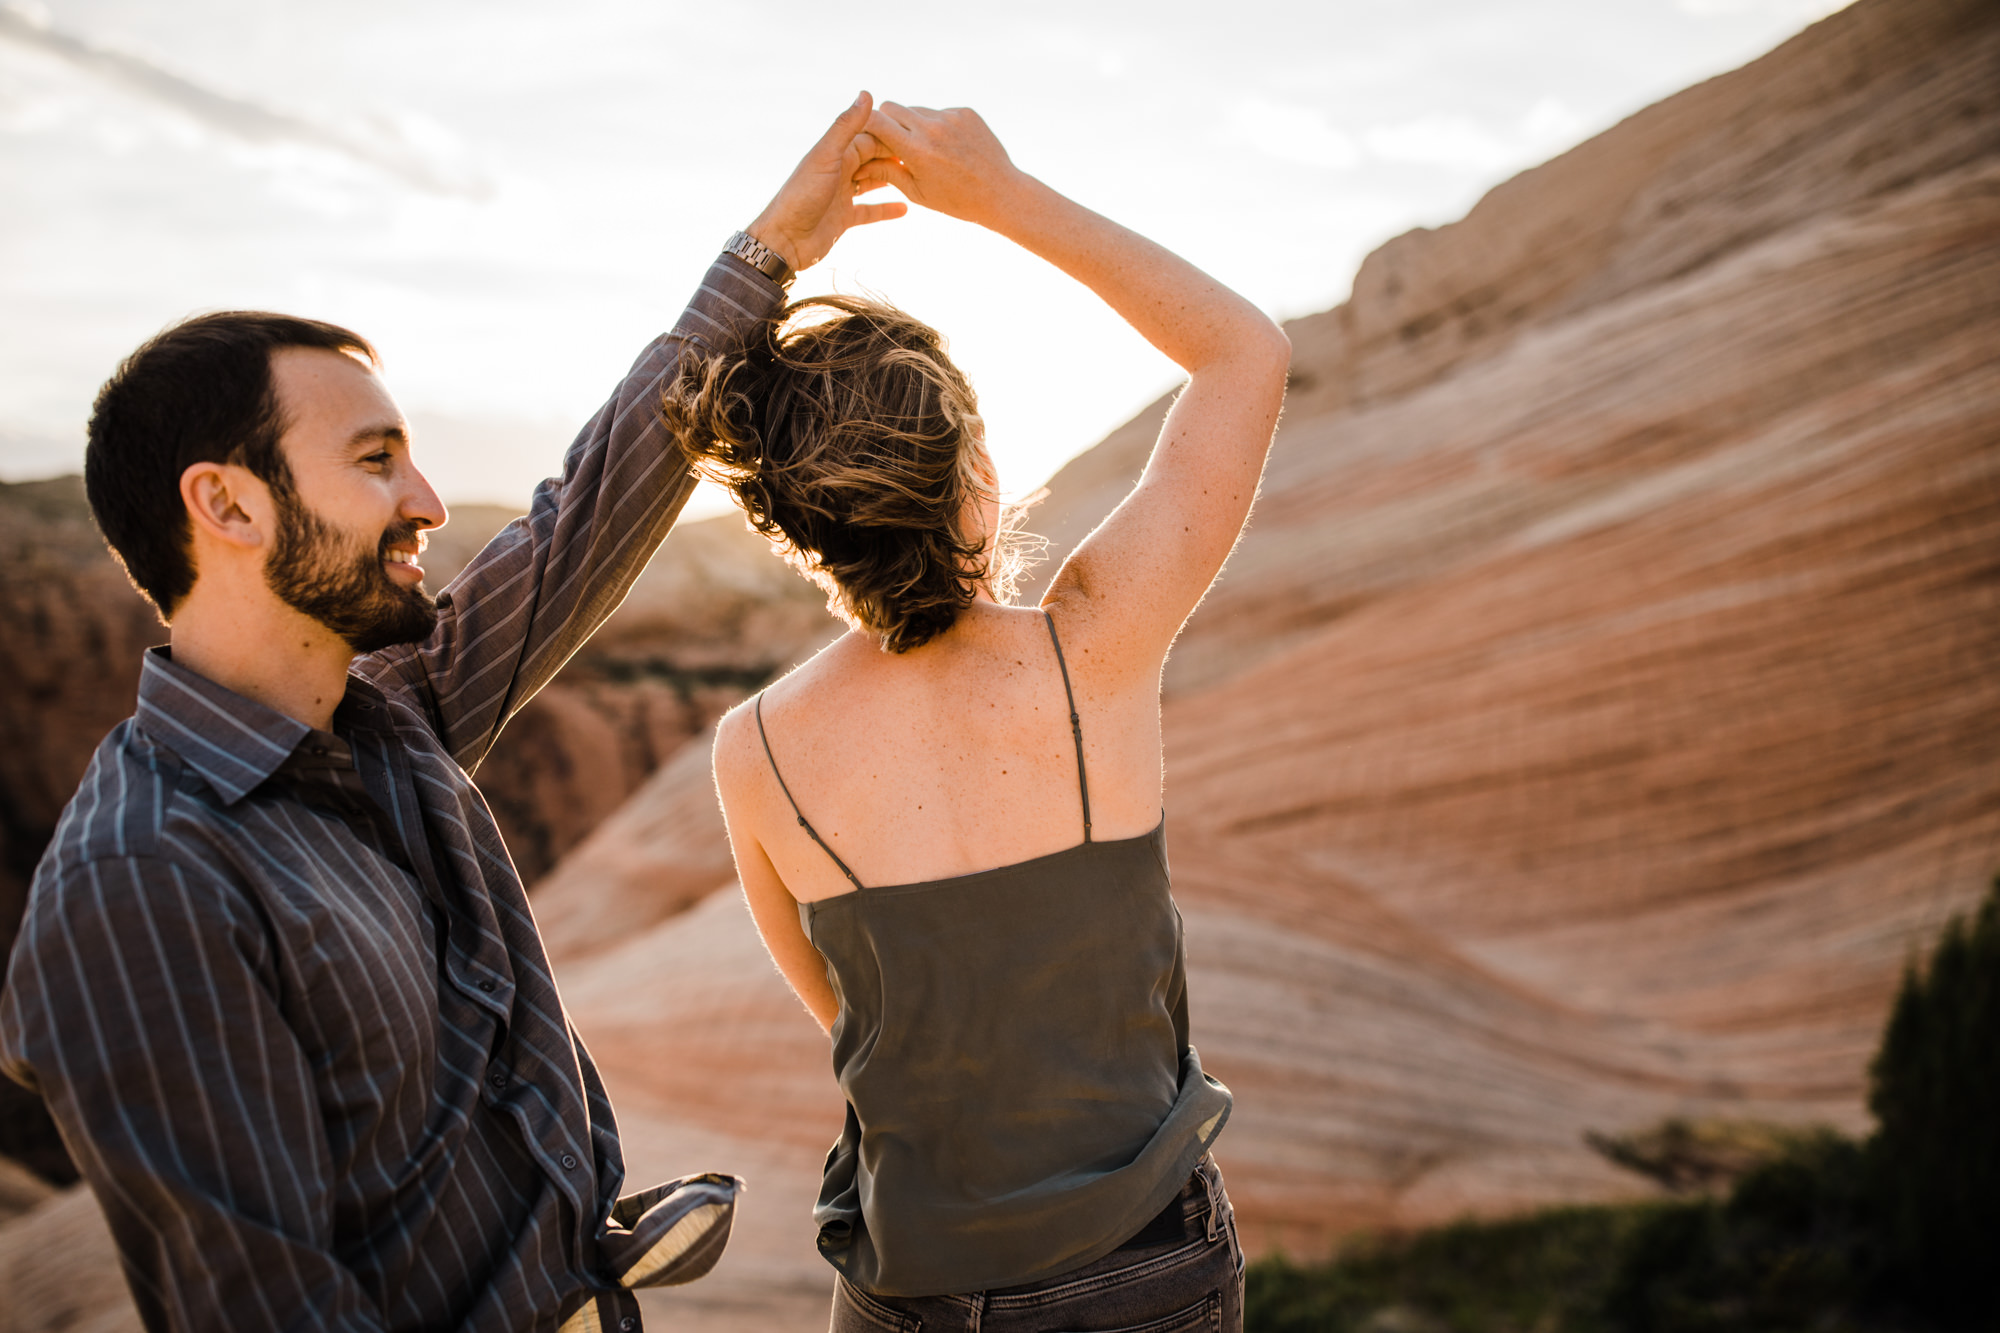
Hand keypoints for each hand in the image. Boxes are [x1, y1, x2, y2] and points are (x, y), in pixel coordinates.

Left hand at [746, 91, 907, 272]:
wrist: (784, 240)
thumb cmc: (802, 196)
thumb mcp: (826, 157)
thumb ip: (846, 126)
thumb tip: (867, 94)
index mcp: (835, 152)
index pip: (870, 137)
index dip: (892, 137)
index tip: (917, 137)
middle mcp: (840, 171)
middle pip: (874, 159)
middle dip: (896, 158)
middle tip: (925, 160)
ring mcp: (842, 195)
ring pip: (873, 183)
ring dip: (893, 180)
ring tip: (918, 179)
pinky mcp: (844, 218)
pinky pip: (870, 211)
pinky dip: (886, 209)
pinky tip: (905, 209)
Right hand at [854, 104, 1024, 228]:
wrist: (1001, 194)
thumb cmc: (956, 200)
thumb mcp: (917, 192)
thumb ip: (887, 172)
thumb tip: (860, 160)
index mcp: (917, 150)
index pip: (876, 121)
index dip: (865, 125)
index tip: (864, 134)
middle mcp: (933, 128)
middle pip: (892, 107)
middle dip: (886, 122)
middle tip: (892, 143)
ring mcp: (951, 117)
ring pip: (917, 110)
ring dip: (913, 125)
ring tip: (926, 151)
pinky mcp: (966, 112)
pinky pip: (939, 112)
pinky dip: (936, 126)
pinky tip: (949, 147)